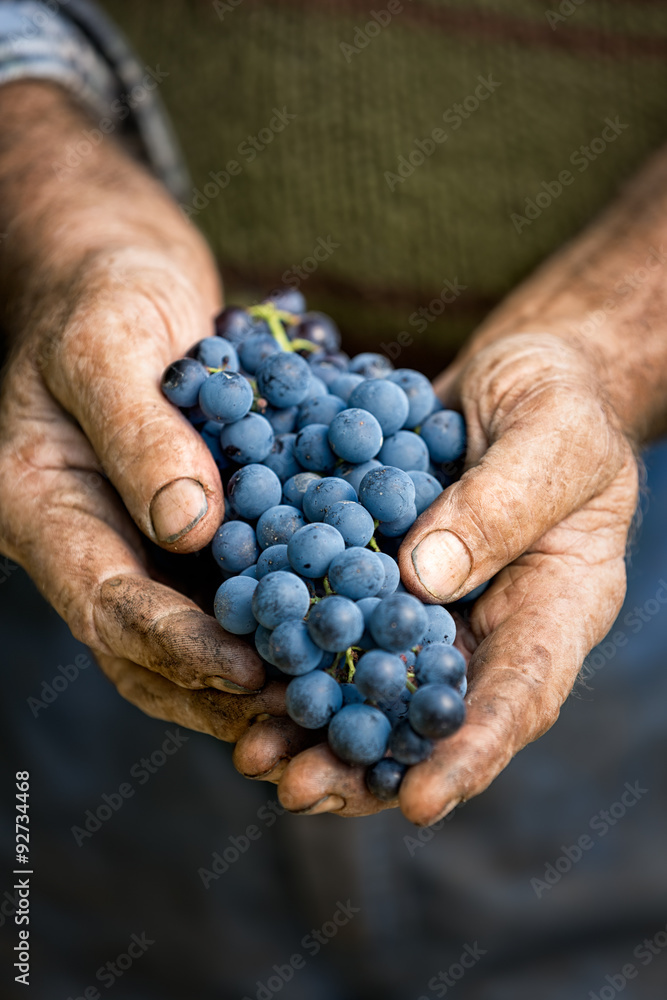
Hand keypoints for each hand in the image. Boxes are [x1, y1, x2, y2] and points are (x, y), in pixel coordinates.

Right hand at [0, 82, 312, 766]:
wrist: (116, 267)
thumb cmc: (101, 287)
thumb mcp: (110, 340)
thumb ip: (139, 432)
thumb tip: (190, 528)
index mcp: (43, 507)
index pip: (106, 601)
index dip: (177, 645)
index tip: (250, 673)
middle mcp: (90, 539)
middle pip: (145, 646)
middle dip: (220, 688)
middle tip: (302, 712)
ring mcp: (138, 538)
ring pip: (189, 632)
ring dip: (252, 673)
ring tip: (326, 696)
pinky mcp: (189, 525)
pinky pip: (228, 586)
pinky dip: (274, 615)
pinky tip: (337, 626)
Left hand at [272, 332, 637, 820]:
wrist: (520, 374)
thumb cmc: (561, 398)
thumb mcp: (552, 434)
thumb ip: (502, 503)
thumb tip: (425, 577)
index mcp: (556, 606)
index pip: (523, 694)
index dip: (471, 751)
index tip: (418, 801)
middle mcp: (489, 622)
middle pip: (432, 712)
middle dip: (367, 760)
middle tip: (300, 790)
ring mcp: (431, 601)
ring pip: (375, 680)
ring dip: (315, 722)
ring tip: (254, 756)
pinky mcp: (381, 570)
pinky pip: (338, 615)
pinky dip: (294, 645)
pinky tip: (239, 663)